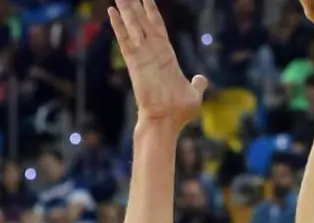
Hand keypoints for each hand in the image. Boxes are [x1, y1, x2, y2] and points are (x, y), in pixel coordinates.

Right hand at [109, 0, 206, 127]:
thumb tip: (201, 79)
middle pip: (142, 22)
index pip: (158, 28)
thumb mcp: (194, 94)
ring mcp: (143, 56)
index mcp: (167, 56)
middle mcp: (153, 52)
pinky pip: (125, 40)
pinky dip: (118, 25)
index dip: (152, 12)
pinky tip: (112, 11)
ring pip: (133, 26)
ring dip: (126, 9)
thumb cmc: (180, 111)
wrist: (167, 121)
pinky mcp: (134, 62)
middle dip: (135, 5)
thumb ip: (197, 84)